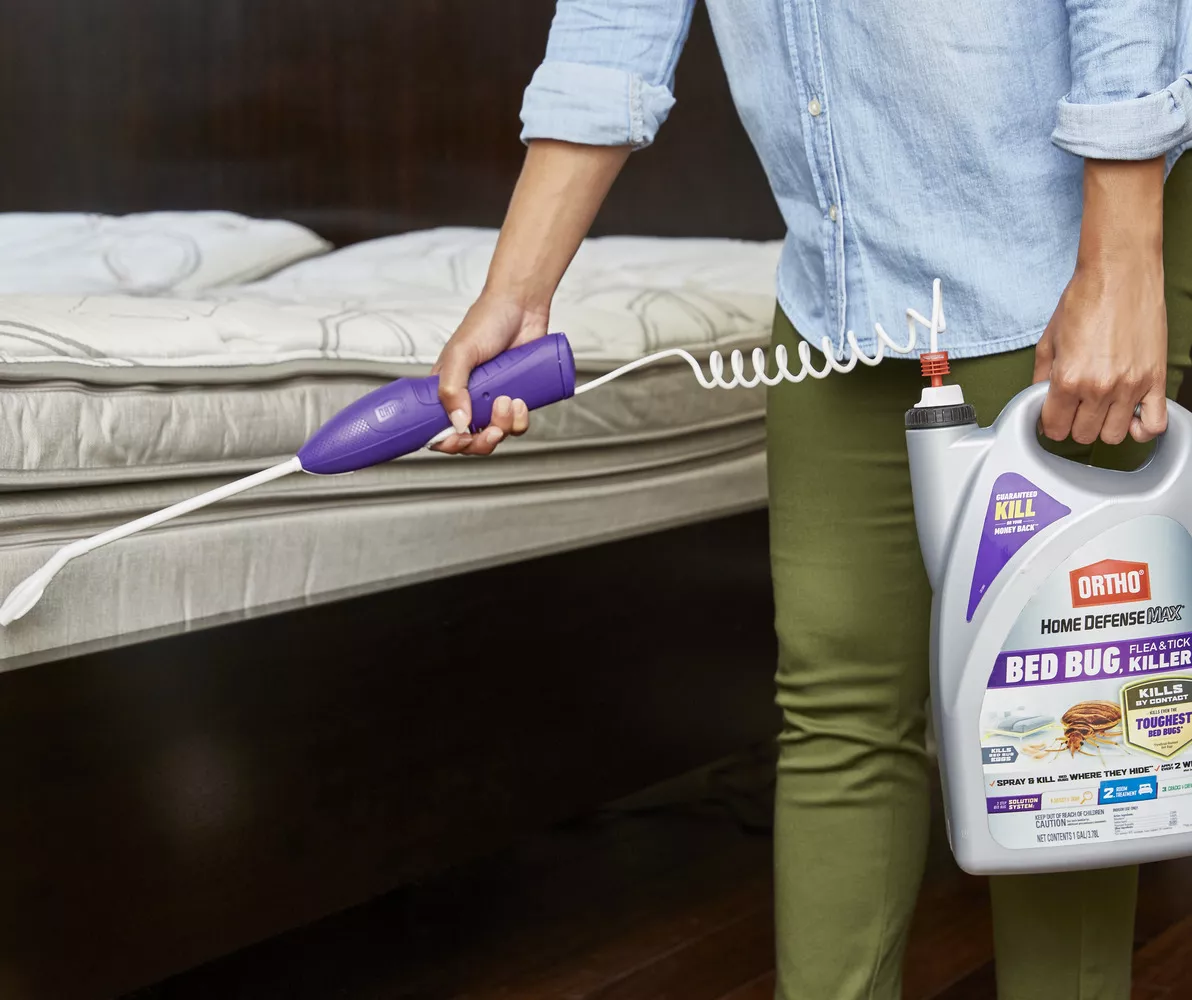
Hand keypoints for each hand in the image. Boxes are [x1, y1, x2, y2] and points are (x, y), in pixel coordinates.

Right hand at [430, 291, 542, 454]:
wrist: (523, 306)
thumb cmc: (487, 321)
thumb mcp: (461, 353)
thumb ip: (452, 388)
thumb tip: (458, 422)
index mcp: (446, 390)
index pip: (438, 428)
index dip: (447, 442)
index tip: (459, 440)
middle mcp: (469, 399)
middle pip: (470, 440)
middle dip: (481, 442)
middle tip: (491, 430)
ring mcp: (493, 400)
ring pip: (495, 434)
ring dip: (503, 426)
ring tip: (508, 401)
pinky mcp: (516, 398)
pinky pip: (517, 424)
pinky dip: (520, 420)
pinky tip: (521, 401)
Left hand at [1035, 158, 1166, 445]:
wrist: (1120, 273)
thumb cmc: (1085, 299)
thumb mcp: (1049, 340)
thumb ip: (1041, 377)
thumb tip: (1038, 401)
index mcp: (1068, 379)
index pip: (1054, 428)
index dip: (1050, 424)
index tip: (1053, 416)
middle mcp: (1099, 388)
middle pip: (1083, 435)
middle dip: (1075, 424)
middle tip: (1075, 407)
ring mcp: (1130, 387)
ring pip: (1114, 436)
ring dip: (1104, 426)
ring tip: (1101, 408)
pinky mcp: (1154, 380)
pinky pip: (1154, 426)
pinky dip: (1142, 428)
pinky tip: (1131, 416)